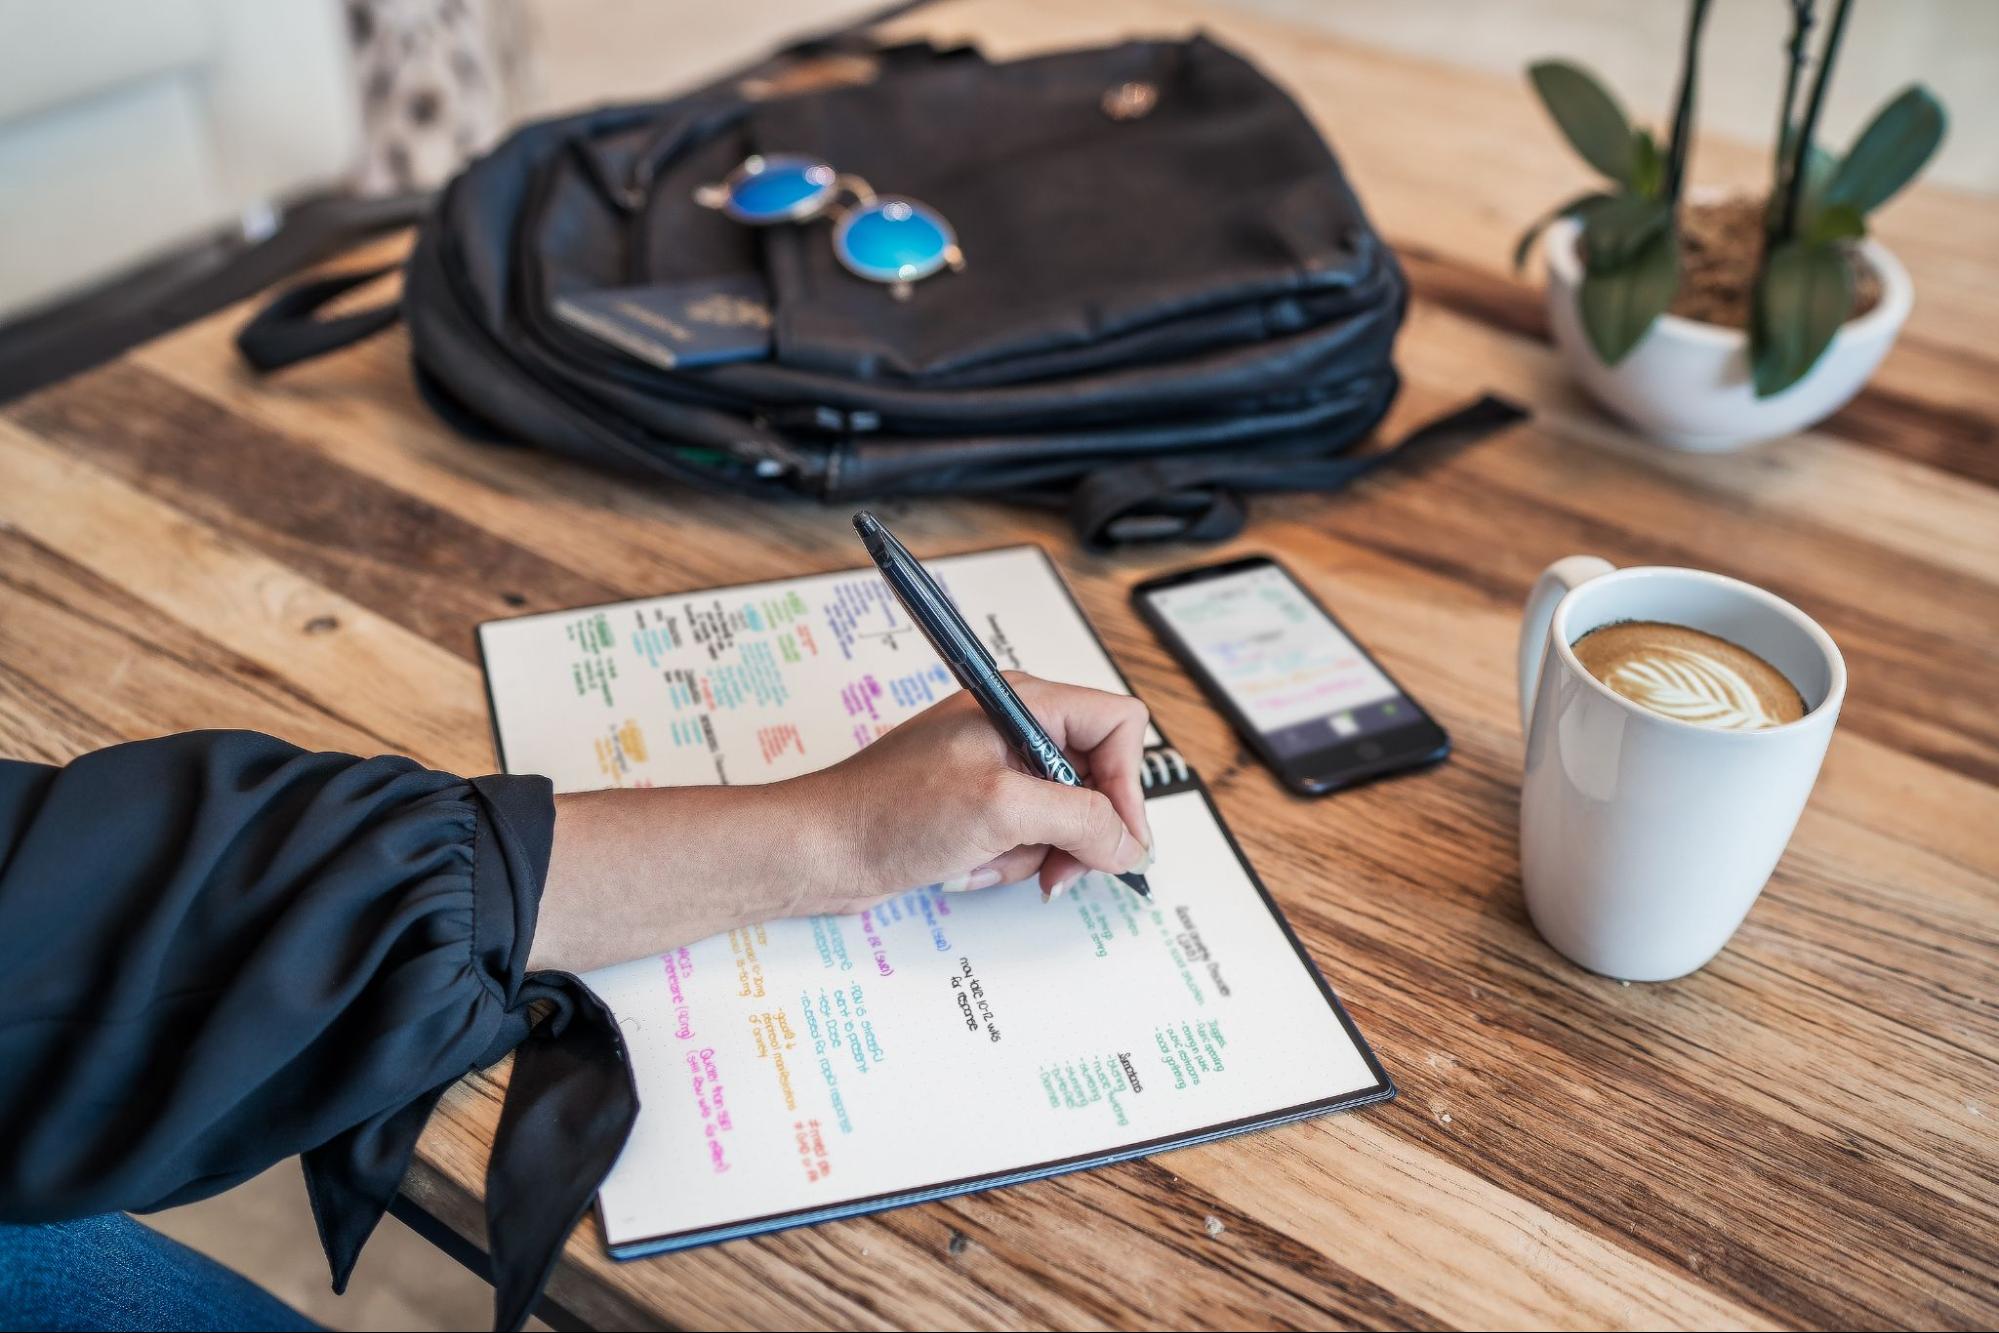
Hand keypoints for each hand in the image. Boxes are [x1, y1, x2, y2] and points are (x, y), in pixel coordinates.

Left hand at [786, 673, 1153, 913]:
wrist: (819, 848)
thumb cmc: (888, 811)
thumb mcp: (1003, 810)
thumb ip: (1081, 819)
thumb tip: (1129, 844)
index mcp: (1024, 702)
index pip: (1118, 725)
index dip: (1126, 785)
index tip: (1115, 839)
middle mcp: (1015, 727)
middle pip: (1098, 777)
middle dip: (1080, 832)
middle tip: (1061, 870)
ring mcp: (996, 767)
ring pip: (1065, 817)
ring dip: (1035, 853)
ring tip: (988, 859)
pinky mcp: (977, 805)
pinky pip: (1027, 837)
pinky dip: (1007, 861)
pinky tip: (969, 865)